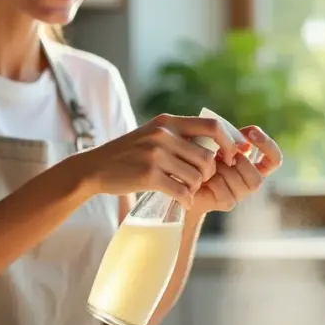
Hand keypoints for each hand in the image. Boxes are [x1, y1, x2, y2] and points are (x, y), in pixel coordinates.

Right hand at [80, 114, 244, 208]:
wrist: (94, 168)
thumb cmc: (127, 154)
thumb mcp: (151, 134)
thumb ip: (177, 136)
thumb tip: (214, 145)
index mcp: (167, 122)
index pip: (212, 126)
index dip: (227, 143)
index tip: (230, 157)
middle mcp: (163, 135)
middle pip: (206, 158)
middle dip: (208, 174)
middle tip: (200, 181)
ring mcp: (155, 155)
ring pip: (195, 177)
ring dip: (195, 188)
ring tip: (186, 190)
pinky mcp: (148, 175)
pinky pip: (181, 191)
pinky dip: (185, 200)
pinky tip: (182, 202)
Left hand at [191, 125, 282, 214]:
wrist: (183, 179)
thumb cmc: (201, 156)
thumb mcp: (218, 142)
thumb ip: (233, 139)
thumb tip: (244, 144)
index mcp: (253, 166)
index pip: (274, 160)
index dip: (267, 145)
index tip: (250, 132)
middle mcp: (250, 182)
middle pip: (257, 178)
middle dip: (238, 164)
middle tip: (219, 153)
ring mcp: (239, 194)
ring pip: (242, 184)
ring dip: (224, 170)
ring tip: (209, 163)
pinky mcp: (227, 203)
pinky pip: (225, 190)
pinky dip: (213, 180)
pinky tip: (204, 176)